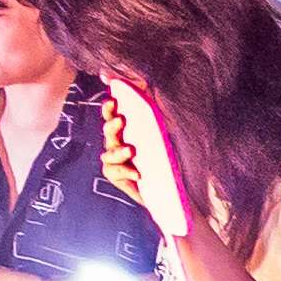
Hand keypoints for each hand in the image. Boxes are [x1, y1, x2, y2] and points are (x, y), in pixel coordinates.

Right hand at [101, 76, 191, 241]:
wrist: (173, 192)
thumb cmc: (168, 162)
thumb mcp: (165, 136)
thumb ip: (157, 114)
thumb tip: (149, 88)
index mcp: (126, 132)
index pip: (113, 116)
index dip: (109, 109)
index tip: (112, 101)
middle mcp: (117, 144)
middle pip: (107, 132)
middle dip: (112, 125)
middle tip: (121, 121)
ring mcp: (114, 162)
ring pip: (108, 153)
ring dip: (119, 150)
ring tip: (131, 150)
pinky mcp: (116, 177)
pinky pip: (113, 171)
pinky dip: (124, 171)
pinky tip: (137, 174)